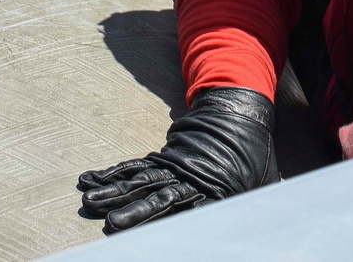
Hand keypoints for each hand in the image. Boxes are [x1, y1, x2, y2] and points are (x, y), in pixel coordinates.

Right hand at [78, 88, 277, 231]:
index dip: (167, 226)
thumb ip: (253, 209)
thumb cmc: (254, 156)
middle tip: (109, 223)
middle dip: (133, 212)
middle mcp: (189, 180)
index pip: (190, 215)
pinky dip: (114, 172)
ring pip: (140, 180)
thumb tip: (261, 233)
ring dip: (114, 191)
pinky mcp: (164, 155)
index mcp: (215, 193)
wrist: (240, 112)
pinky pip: (136, 165)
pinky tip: (92, 178)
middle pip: (157, 199)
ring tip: (89, 200)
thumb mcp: (263, 185)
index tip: (147, 239)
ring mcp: (174, 166)